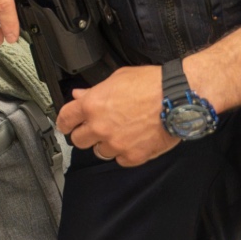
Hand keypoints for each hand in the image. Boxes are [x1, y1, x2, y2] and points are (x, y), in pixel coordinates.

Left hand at [56, 65, 178, 166]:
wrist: (177, 98)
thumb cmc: (151, 84)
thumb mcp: (117, 79)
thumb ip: (95, 90)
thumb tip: (80, 95)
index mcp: (92, 105)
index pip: (65, 118)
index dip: (63, 122)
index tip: (65, 125)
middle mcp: (100, 127)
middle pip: (79, 140)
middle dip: (84, 134)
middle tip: (94, 130)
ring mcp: (116, 143)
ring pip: (99, 152)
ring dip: (105, 145)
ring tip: (119, 134)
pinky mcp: (134, 155)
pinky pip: (121, 161)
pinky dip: (125, 154)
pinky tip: (133, 142)